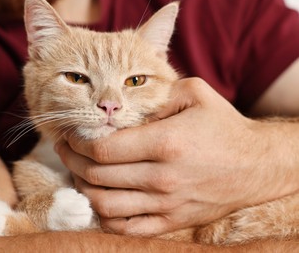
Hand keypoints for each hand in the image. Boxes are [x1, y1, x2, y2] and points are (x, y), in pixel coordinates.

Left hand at [55, 77, 285, 235]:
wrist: (256, 165)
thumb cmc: (223, 127)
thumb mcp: (194, 93)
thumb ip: (155, 94)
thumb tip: (119, 105)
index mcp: (165, 143)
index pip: (102, 149)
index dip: (77, 142)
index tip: (70, 135)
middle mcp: (162, 178)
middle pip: (97, 176)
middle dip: (71, 162)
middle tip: (66, 150)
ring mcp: (166, 205)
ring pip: (104, 204)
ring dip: (83, 188)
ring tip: (78, 172)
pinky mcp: (171, 222)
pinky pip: (126, 228)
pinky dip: (104, 216)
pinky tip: (100, 198)